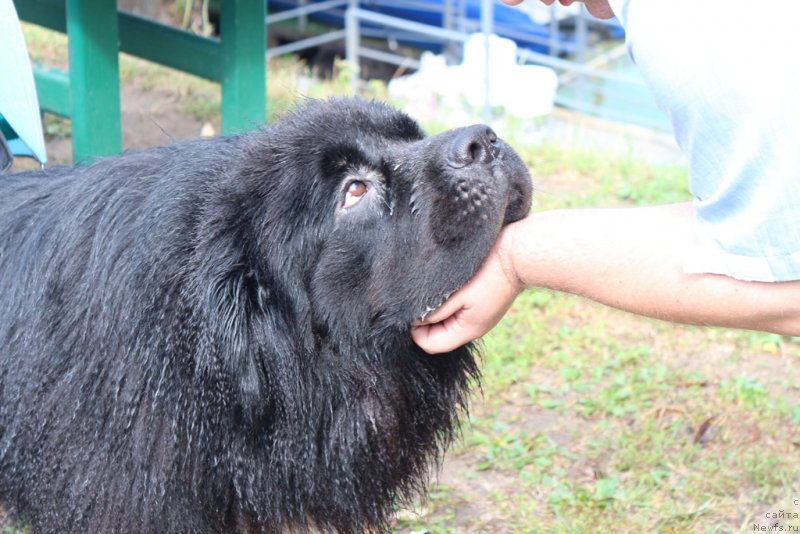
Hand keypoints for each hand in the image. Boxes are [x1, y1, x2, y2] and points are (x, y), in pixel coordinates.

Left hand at [410, 221, 524, 353]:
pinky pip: (457, 312)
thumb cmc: (488, 272)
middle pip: (437, 336)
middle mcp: (473, 328)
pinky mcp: (482, 304)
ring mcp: (479, 317)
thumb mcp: (456, 294)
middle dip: (424, 321)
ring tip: (431, 291)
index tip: (410, 309)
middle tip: (418, 298)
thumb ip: (434, 311)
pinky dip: (447, 303)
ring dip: (435, 311)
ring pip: (446, 323)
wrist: (519, 253)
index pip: (430, 345)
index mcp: (468, 330)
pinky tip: (446, 288)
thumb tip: (413, 321)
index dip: (415, 330)